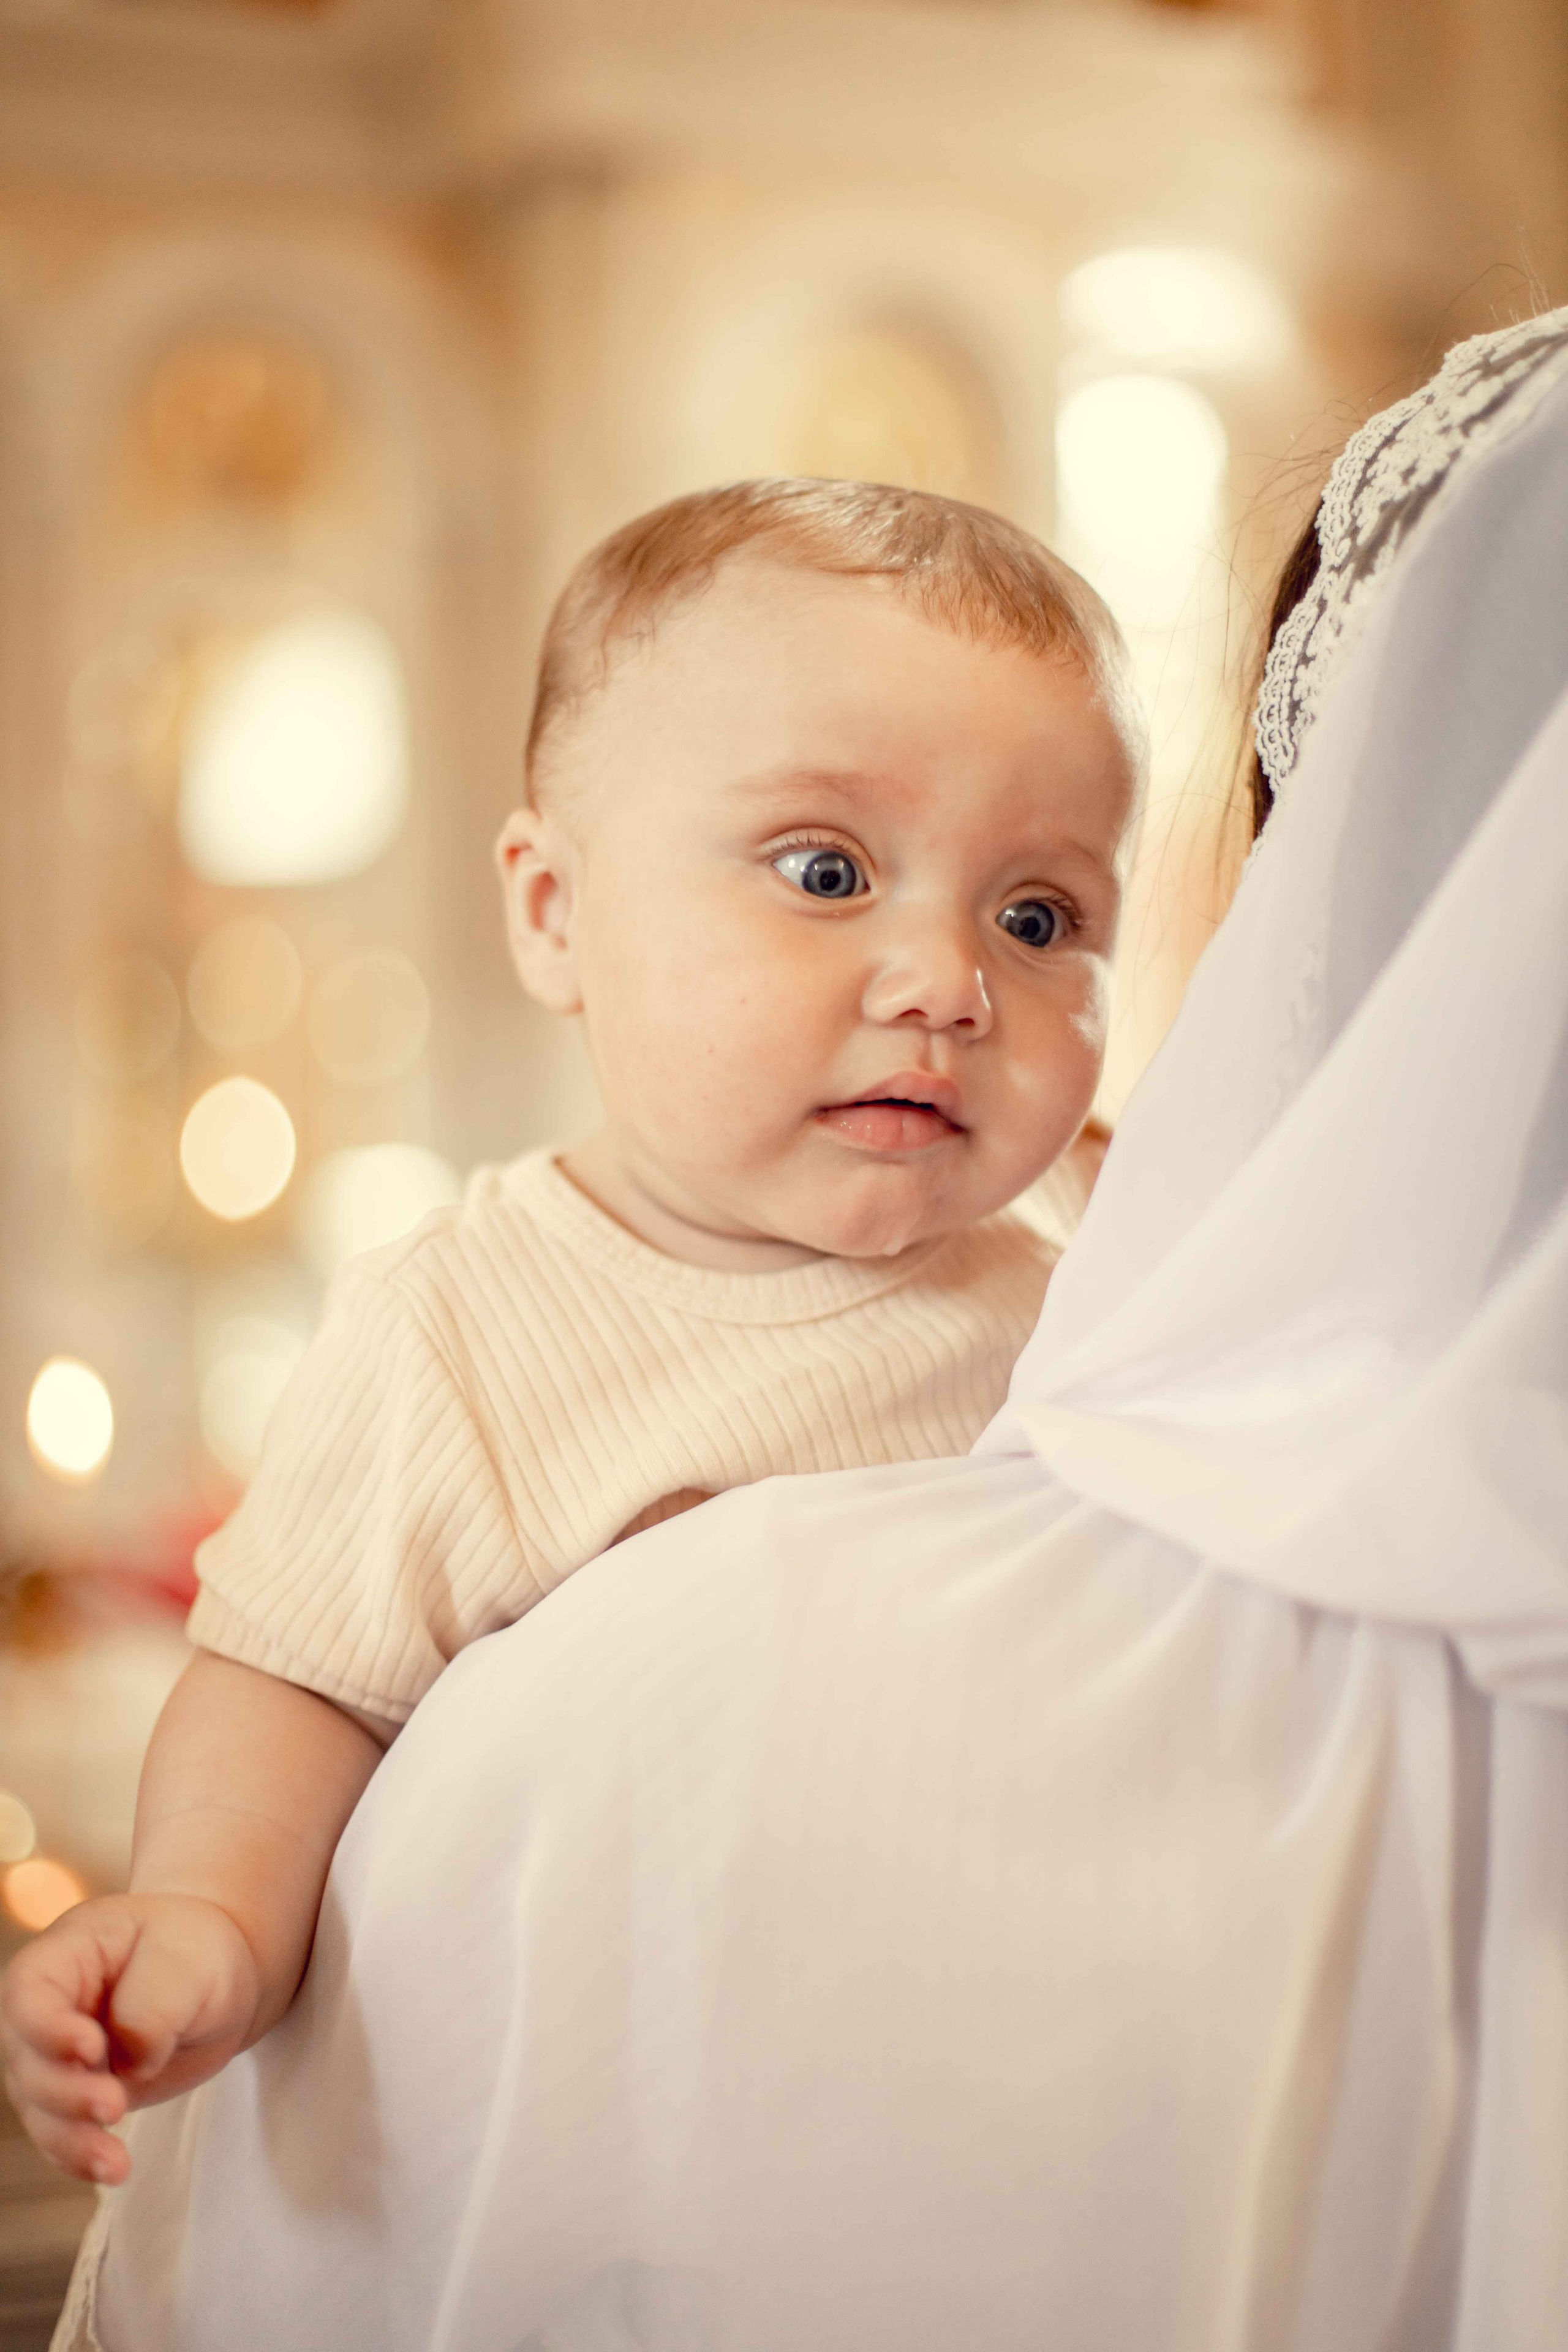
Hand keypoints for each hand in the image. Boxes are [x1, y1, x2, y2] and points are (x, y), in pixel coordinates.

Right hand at [0, 1892, 260, 2182]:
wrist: (218, 1982)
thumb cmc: (196, 1952)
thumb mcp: (187, 1960)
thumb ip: (153, 2005)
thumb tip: (130, 2061)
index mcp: (66, 1955)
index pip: (29, 1993)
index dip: (47, 2027)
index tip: (91, 2049)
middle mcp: (48, 2009)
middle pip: (28, 2059)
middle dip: (65, 2093)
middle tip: (115, 2105)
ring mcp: (56, 2057)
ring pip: (40, 2107)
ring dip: (72, 2139)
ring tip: (116, 2164)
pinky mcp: (77, 2096)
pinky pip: (63, 2134)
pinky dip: (82, 2157)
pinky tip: (112, 2169)